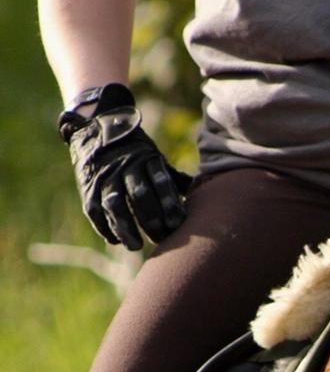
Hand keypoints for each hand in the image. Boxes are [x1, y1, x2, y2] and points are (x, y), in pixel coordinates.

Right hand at [58, 84, 190, 250]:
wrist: (95, 125)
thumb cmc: (134, 149)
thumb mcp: (154, 157)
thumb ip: (172, 177)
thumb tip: (200, 194)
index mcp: (147, 159)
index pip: (161, 183)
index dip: (170, 205)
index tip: (177, 224)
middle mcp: (125, 167)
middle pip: (140, 196)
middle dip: (151, 220)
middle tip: (161, 239)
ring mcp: (105, 176)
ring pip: (115, 205)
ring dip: (125, 228)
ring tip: (136, 246)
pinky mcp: (88, 186)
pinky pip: (94, 209)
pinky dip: (104, 226)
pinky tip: (115, 240)